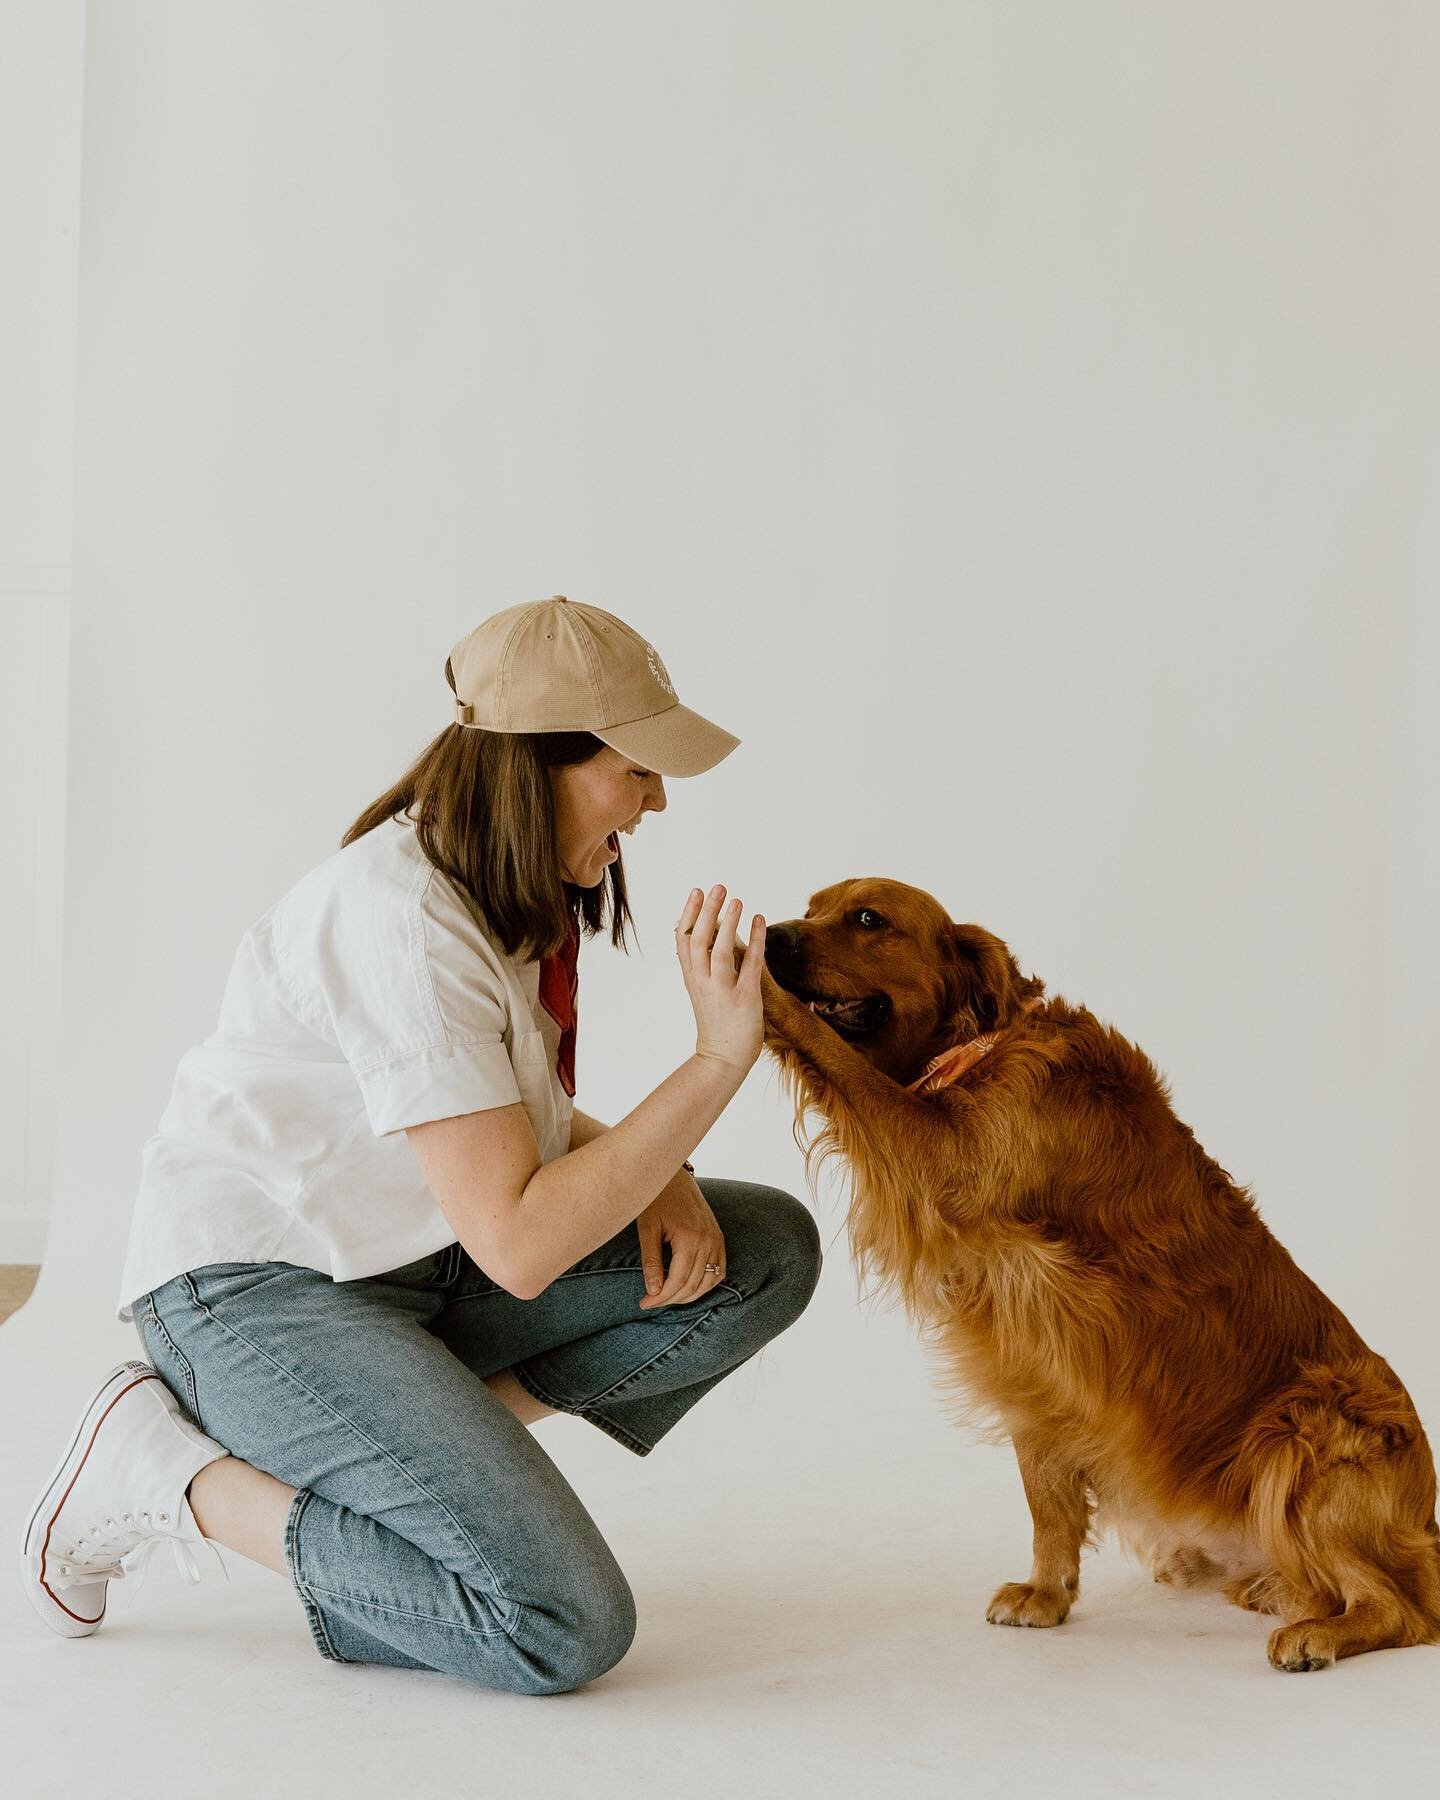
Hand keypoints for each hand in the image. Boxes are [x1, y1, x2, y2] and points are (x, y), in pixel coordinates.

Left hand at [635, 1170, 726, 1308]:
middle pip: (692, 1284)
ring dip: (689, 1295)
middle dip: (671, 1299)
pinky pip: (719, 1270)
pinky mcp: (719, 1237)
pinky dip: (706, 1284)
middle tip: (651, 1302)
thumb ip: (651, 1260)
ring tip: (668, 1298)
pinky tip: (690, 1287)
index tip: (644, 1303)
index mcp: (689, 1237)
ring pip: (708, 1281)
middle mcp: (708, 1240)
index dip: (660, 1297)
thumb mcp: (647, 1228)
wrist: (673, 1175)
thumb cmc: (656, 1199)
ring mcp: (717, 1239)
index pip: (677, 1281)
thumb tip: (652, 1291)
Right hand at [676, 884, 764, 1075]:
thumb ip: (701, 965)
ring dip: (728, 924)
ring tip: (736, 900)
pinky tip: (760, 920)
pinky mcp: (744, 999)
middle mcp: (702, 982)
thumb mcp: (701, 990)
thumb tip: (709, 934)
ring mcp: (722, 991)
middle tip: (717, 887)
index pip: (682, 941)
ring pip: (720, 952)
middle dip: (706, 911)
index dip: (688, 915)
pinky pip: (750, 965)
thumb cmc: (716, 1022)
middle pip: (698, 941)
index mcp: (691, 978)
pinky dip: (756, 941)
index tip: (695, 892)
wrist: (722, 1059)